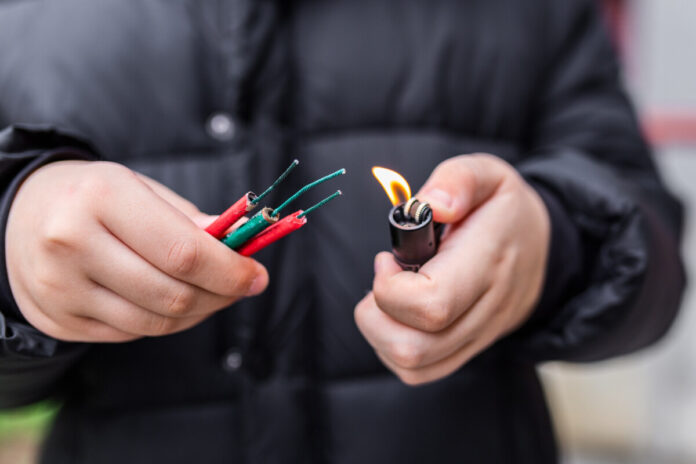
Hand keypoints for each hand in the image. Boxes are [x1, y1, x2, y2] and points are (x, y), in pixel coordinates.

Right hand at [6, 160, 267, 341]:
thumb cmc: (95, 196)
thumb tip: (238, 248)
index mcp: (101, 197)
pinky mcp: (57, 318)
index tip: (257, 277)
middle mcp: (72, 244)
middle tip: (242, 286)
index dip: (230, 272)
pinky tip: (170, 300)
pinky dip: (164, 321)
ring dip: (198, 313)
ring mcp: (60, 287)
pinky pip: (132, 333)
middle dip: (222, 296)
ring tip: (212, 293)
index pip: (182, 252)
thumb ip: (189, 220)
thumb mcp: (141, 188)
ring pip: (156, 322)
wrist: (22, 214)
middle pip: (172, 294)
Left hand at [355, 154, 549, 384]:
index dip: (391, 287)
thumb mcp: (488, 174)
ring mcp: (477, 336)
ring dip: (379, 332)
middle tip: (384, 276)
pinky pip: (419, 371)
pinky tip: (397, 314)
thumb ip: (457, 180)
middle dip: (375, 314)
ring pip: (413, 365)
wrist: (542, 249)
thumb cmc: (504, 210)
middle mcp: (485, 310)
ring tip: (389, 294)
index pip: (432, 303)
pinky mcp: (467, 350)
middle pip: (415, 346)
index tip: (386, 259)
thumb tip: (431, 205)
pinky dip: (391, 348)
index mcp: (487, 264)